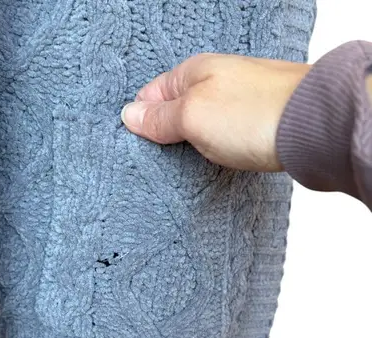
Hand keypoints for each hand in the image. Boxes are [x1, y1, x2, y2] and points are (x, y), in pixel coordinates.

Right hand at [121, 53, 311, 171]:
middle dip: (165, 132)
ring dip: (191, 141)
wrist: (313, 126)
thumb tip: (130, 115)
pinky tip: (215, 155)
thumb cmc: (253, 115)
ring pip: (200, 121)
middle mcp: (215, 80)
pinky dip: (213, 145)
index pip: (151, 93)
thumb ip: (160, 117)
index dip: (141, 118)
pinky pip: (222, 131)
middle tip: (159, 157)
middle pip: (176, 108)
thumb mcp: (192, 115)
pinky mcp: (254, 119)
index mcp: (194, 71)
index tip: (137, 143)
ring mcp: (236, 100)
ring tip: (187, 160)